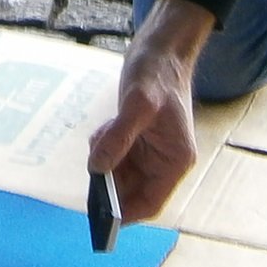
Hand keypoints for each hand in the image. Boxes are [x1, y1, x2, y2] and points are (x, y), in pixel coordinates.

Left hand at [90, 0, 209, 221]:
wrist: (161, 49)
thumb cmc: (157, 73)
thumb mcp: (137, 104)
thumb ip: (118, 137)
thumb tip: (98, 168)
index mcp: (175, 160)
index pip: (151, 202)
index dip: (126, 214)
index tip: (100, 217)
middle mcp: (165, 161)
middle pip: (132, 190)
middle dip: (108, 181)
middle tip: (92, 166)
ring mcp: (151, 151)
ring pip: (120, 174)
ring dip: (104, 161)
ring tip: (102, 135)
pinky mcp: (138, 140)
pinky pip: (115, 156)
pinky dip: (104, 147)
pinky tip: (104, 129)